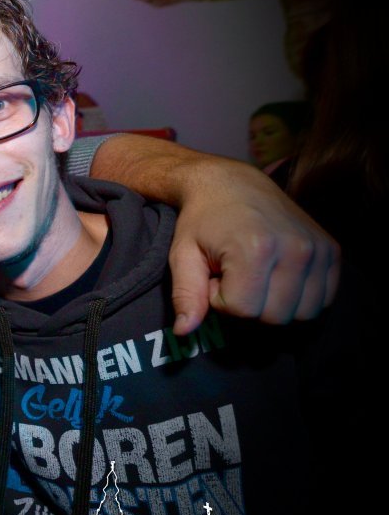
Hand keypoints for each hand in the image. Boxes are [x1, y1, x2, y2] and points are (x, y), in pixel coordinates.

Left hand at [168, 158, 339, 334]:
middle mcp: (295, 249)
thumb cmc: (202, 220)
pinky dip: (299, 298)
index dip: (221, 301)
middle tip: (234, 277)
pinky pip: (322, 300)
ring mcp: (318, 249)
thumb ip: (185, 294)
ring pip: (301, 314)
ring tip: (254, 276)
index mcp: (256, 249)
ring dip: (274, 304)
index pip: (243, 311)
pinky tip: (276, 277)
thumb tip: (183, 332)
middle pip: (275, 318)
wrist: (232, 182)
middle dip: (249, 306)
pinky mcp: (331, 250)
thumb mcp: (182, 254)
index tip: (215, 277)